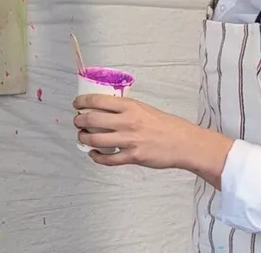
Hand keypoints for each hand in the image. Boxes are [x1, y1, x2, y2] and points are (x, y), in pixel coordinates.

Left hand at [73, 95, 233, 182]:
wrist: (183, 143)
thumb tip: (103, 109)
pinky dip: (96, 157)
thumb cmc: (165, 125)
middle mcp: (127, 122)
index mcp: (130, 107)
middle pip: (92, 120)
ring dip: (84, 139)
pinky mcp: (133, 157)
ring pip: (96, 140)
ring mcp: (129, 140)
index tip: (76, 104)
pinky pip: (108, 159)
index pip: (97, 101)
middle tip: (77, 122)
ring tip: (83, 137)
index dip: (82, 102)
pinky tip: (94, 154)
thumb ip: (125, 109)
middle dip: (79, 121)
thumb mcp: (144, 108)